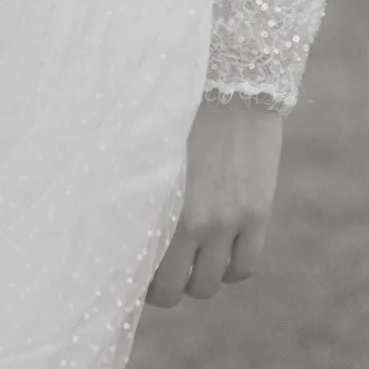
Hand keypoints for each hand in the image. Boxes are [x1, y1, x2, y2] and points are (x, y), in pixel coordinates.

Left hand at [146, 91, 282, 306]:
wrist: (233, 79)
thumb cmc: (178, 110)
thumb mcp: (146, 150)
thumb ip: (134, 189)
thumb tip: (110, 222)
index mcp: (158, 204)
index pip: (139, 268)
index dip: (132, 282)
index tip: (130, 274)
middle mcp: (192, 219)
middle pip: (173, 290)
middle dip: (163, 289)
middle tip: (157, 275)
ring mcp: (228, 219)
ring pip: (208, 284)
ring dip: (196, 281)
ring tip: (189, 263)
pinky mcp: (257, 212)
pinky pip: (245, 266)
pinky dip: (231, 269)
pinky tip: (221, 254)